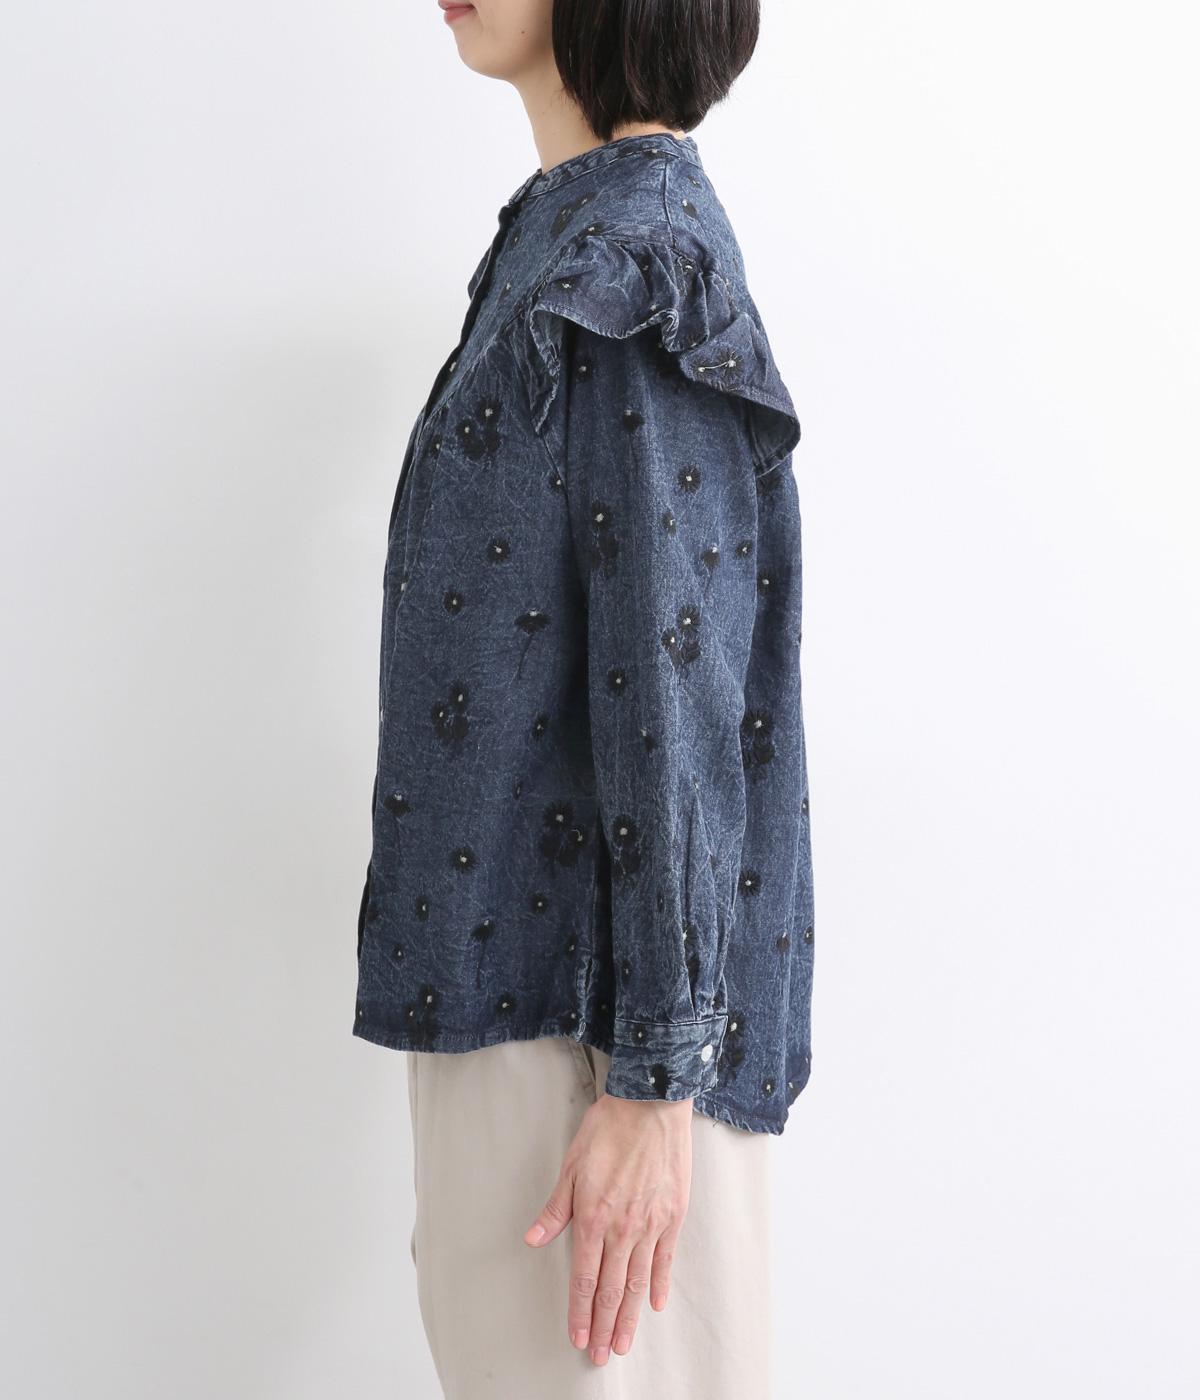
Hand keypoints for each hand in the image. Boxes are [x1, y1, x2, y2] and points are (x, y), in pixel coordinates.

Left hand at [522, 1089, 693, 1365]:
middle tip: (602, 1356)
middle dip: (605, 1325)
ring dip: (632, 1317)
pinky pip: (666, 1258)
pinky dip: (660, 1284)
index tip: (579, 1337)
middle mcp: (623, 1228)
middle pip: (613, 1289)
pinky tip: (656, 1304)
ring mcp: (652, 1223)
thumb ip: (555, 1209)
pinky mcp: (673, 1214)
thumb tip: (533, 1239)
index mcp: (593, 1217)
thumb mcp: (571, 1165)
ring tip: (626, 1343)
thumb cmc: (608, 1128)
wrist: (650, 1103)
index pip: (585, 1277)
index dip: (581, 1311)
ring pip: (639, 1281)